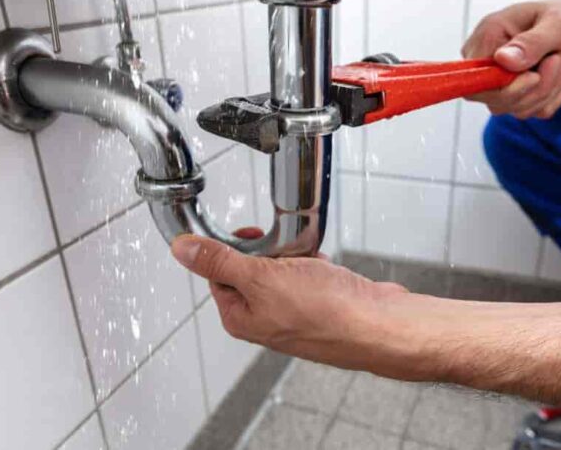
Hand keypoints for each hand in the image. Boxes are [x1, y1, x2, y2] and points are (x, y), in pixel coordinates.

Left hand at [171, 233, 418, 377]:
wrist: (379, 325)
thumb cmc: (326, 311)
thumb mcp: (262, 278)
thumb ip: (220, 262)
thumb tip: (181, 250)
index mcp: (240, 317)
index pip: (217, 273)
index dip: (231, 249)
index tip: (249, 236)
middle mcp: (264, 318)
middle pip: (251, 268)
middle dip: (270, 251)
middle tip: (284, 250)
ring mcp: (293, 312)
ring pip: (282, 268)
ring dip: (294, 256)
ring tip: (309, 261)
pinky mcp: (319, 304)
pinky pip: (308, 273)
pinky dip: (315, 264)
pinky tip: (326, 268)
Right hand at [462, 0, 560, 118]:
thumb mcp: (558, 21)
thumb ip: (531, 41)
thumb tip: (502, 59)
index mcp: (486, 39)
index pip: (476, 82)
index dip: (507, 88)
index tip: (535, 75)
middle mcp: (484, 65)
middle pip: (498, 101)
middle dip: (540, 86)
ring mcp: (496, 84)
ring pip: (519, 108)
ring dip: (553, 88)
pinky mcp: (513, 97)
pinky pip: (534, 110)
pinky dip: (557, 94)